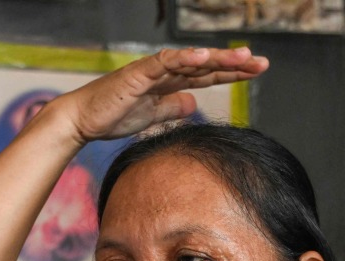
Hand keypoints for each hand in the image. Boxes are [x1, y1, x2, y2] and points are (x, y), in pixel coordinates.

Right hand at [48, 46, 267, 145]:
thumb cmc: (113, 115)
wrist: (83, 120)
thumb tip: (193, 103)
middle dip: (233, 64)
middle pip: (205, 65)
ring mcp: (152, 70)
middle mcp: (165, 71)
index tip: (256, 72)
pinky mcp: (138, 73)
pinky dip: (183, 58)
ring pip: (190, 61)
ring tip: (242, 58)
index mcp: (170, 82)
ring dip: (216, 58)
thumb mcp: (152, 115)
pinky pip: (164, 63)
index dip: (232, 73)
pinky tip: (202, 57)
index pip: (207, 75)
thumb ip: (173, 107)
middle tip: (261, 63)